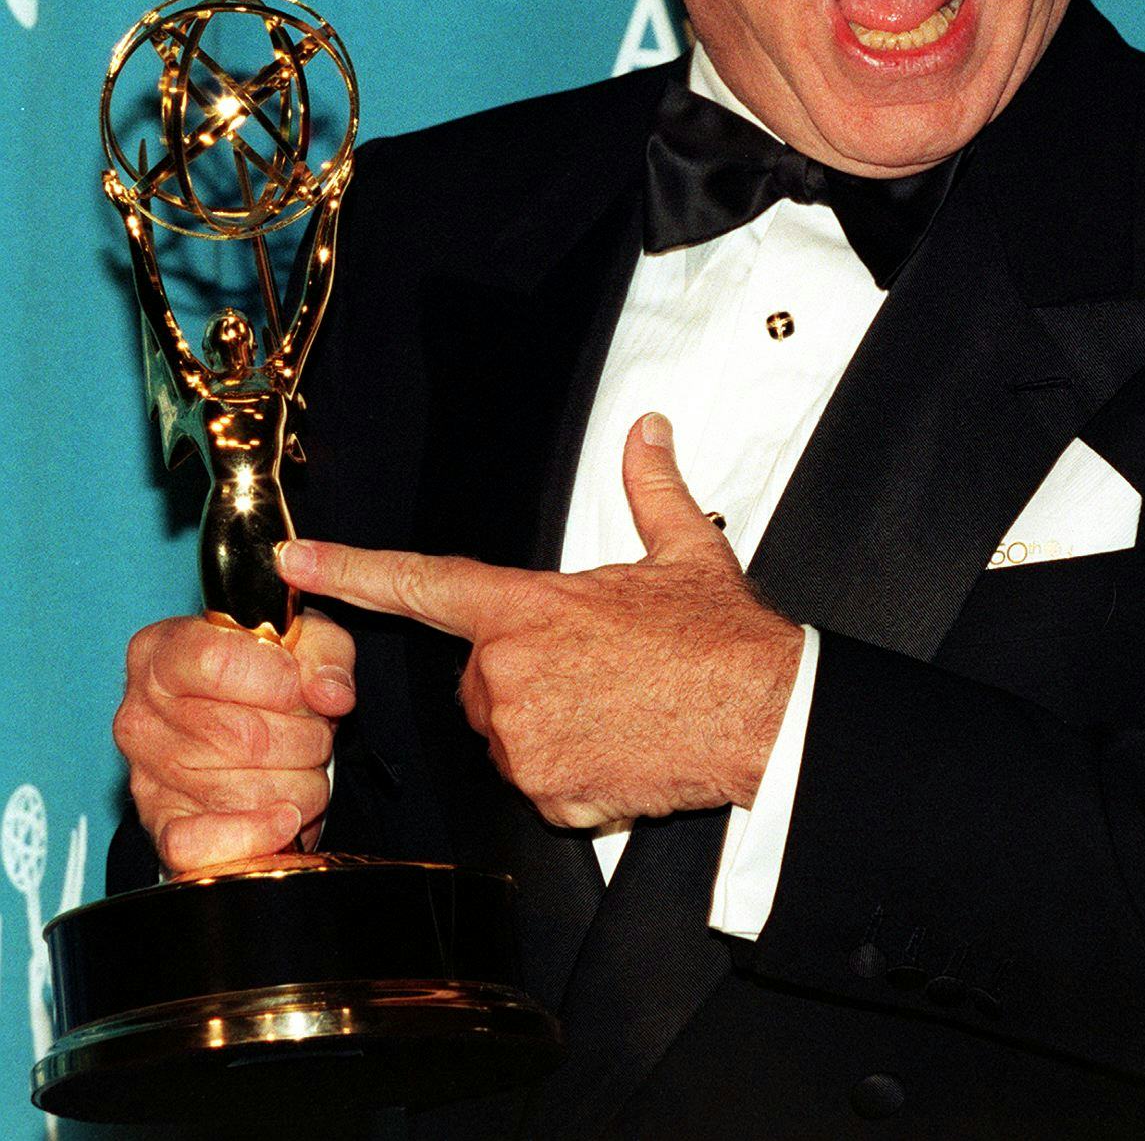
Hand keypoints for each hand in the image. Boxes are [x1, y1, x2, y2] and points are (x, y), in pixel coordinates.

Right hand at [113, 609, 354, 873]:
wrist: (243, 720)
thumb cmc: (270, 672)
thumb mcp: (306, 639)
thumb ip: (326, 654)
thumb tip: (332, 696)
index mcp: (161, 653)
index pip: (217, 663)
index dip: (280, 680)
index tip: (303, 687)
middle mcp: (141, 715)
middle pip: (242, 736)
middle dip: (304, 738)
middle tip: (314, 730)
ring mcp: (145, 776)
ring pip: (241, 792)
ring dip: (299, 783)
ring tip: (300, 763)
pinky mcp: (160, 827)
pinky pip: (198, 847)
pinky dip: (254, 838)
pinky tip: (286, 820)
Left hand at [277, 413, 804, 828]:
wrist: (765, 715)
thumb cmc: (722, 637)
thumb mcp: (686, 549)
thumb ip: (651, 486)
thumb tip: (649, 432)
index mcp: (531, 608)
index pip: (424, 583)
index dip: (352, 569)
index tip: (297, 562)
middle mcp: (511, 673)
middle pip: (480, 678)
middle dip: (522, 674)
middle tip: (595, 670)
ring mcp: (524, 740)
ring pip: (505, 733)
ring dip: (545, 725)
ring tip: (615, 709)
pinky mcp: (547, 795)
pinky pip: (536, 784)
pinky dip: (570, 773)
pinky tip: (620, 749)